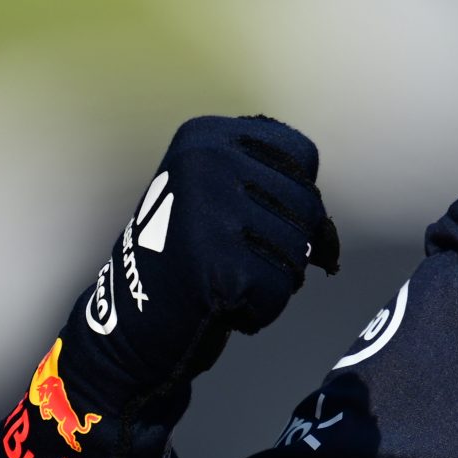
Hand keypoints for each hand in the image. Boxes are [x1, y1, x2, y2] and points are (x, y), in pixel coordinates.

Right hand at [69, 115, 340, 385]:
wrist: (128, 321)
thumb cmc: (188, 257)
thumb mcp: (220, 196)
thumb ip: (276, 191)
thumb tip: (328, 240)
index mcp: (206, 137)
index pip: (300, 154)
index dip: (296, 194)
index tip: (264, 215)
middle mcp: (208, 163)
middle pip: (306, 204)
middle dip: (287, 242)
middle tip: (235, 256)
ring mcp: (213, 213)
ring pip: (299, 249)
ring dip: (273, 277)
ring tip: (223, 277)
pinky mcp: (221, 266)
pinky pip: (281, 289)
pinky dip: (259, 307)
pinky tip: (220, 302)